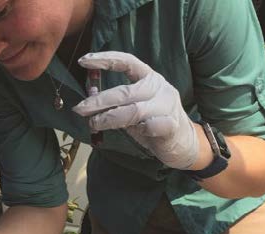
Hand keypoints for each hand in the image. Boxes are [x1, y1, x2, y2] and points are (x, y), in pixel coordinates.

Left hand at [73, 51, 198, 169]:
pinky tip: (127, 133)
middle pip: (125, 92)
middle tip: (79, 109)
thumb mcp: (134, 108)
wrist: (184, 143)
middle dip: (99, 101)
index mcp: (149, 77)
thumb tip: (88, 101)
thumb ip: (116, 103)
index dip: (105, 59)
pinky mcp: (171, 126)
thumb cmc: (154, 123)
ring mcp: (167, 106)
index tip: (83, 61)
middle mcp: (159, 87)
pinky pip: (149, 127)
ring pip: (133, 111)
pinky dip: (136, 131)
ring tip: (93, 124)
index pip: (127, 61)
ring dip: (109, 118)